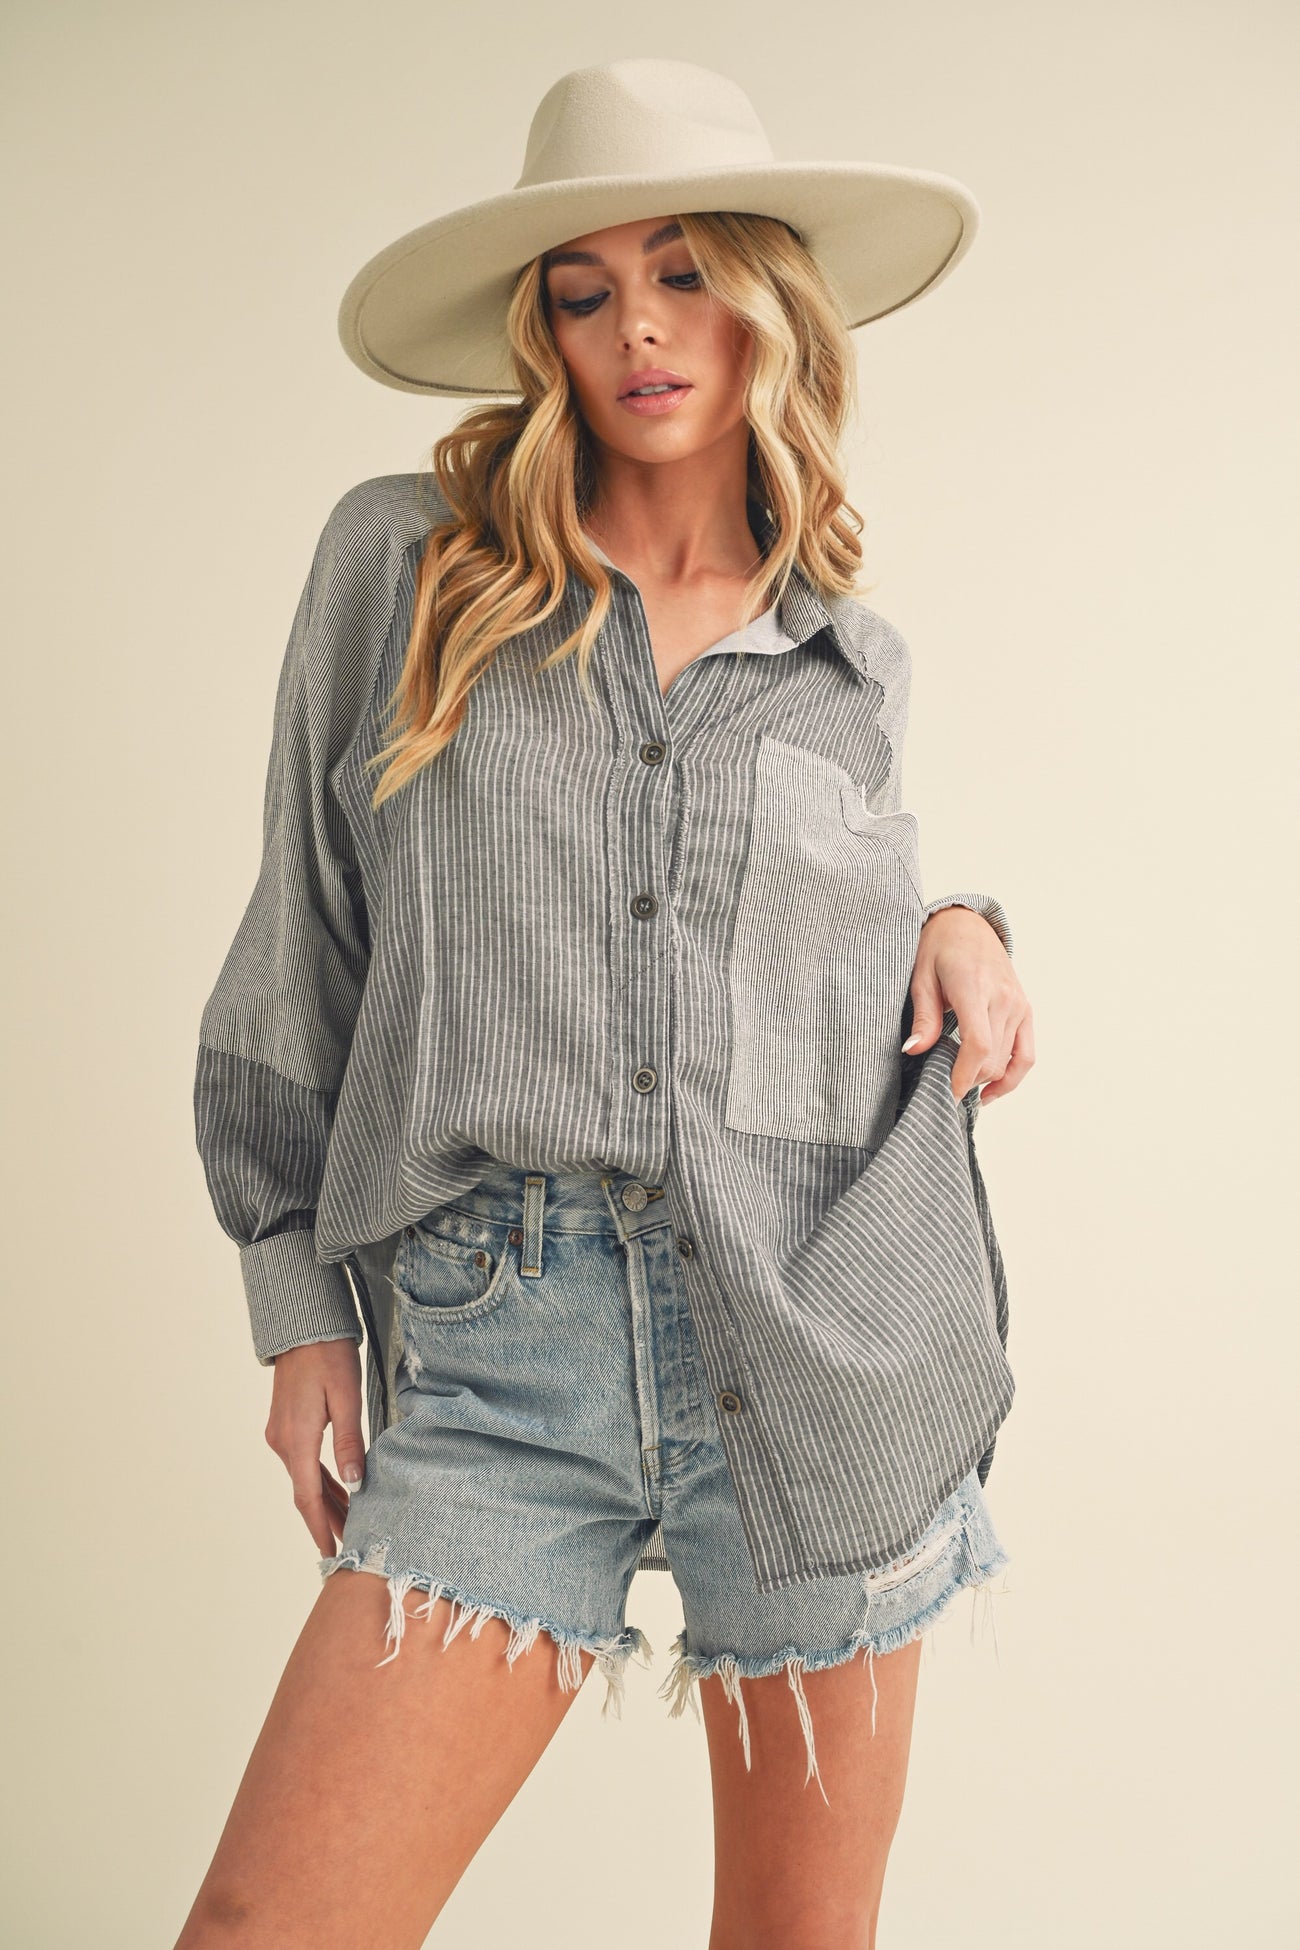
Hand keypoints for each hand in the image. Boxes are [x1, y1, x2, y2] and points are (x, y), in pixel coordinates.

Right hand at [264, 1339, 366, 1557]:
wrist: (303, 1326)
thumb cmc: (329, 1355)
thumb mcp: (347, 1397)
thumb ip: (349, 1443)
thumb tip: (353, 1484)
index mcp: (297, 1438)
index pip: (307, 1496)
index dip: (320, 1526)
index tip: (331, 1552)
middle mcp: (282, 1441)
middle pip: (305, 1492)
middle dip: (327, 1519)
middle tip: (351, 1542)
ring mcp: (281, 1433)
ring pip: (304, 1478)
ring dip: (325, 1500)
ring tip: (349, 1521)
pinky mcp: (285, 1424)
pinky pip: (302, 1461)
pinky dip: (319, 1479)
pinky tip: (337, 1488)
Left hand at [905, 905, 1033, 1103]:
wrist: (968, 924)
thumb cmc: (939, 948)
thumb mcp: (921, 977)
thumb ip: (923, 1016)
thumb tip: (914, 1049)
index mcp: (974, 987)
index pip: (977, 1043)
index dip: (964, 1074)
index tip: (948, 1093)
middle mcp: (1004, 998)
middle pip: (992, 1058)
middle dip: (967, 1080)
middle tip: (941, 1087)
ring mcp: (1019, 1005)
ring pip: (1008, 1060)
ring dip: (984, 1079)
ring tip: (960, 1085)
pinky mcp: (1026, 1010)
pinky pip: (1027, 1054)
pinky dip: (1012, 1076)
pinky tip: (991, 1091)